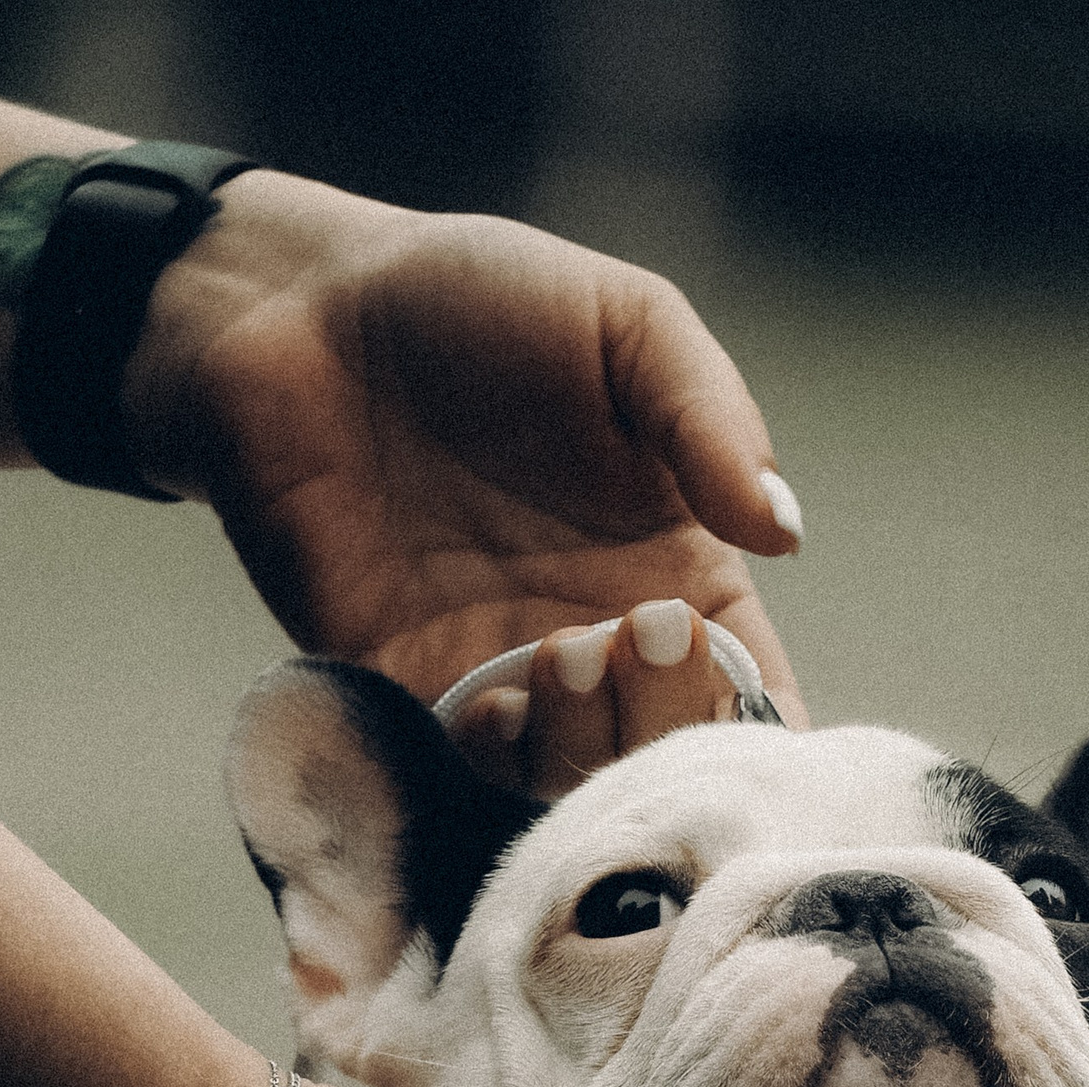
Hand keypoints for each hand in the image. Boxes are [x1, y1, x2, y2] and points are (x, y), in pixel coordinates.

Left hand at [126, 175, 807, 722]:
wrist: (303, 313)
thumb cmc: (475, 298)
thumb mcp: (626, 327)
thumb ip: (711, 422)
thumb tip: (785, 532)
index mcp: (671, 573)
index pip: (743, 687)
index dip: (752, 710)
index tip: (713, 661)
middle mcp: (592, 646)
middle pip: (664, 756)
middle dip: (663, 725)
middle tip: (625, 639)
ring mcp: (498, 680)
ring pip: (568, 787)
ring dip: (581, 748)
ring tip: (560, 656)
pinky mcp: (404, 700)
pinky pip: (462, 783)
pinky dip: (492, 768)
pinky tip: (492, 702)